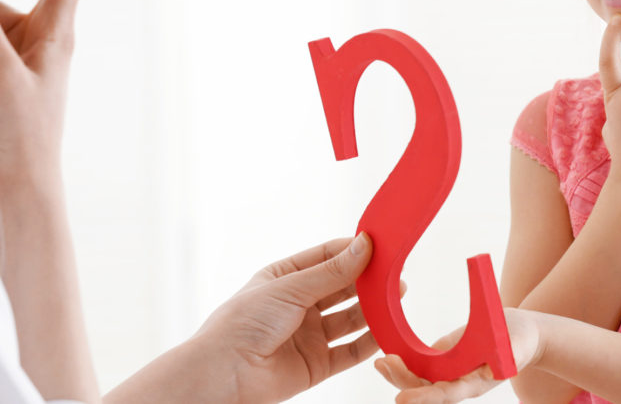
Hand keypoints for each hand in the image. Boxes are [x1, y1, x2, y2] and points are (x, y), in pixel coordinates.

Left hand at [188, 234, 378, 403]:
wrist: (223, 375)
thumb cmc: (243, 323)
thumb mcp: (290, 288)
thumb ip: (332, 272)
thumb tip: (365, 245)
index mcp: (285, 278)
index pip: (327, 257)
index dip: (353, 251)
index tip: (381, 244)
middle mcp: (299, 305)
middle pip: (342, 288)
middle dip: (368, 280)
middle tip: (395, 273)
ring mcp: (309, 335)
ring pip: (350, 318)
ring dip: (373, 309)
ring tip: (397, 297)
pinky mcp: (316, 365)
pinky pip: (350, 351)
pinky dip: (370, 342)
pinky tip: (387, 330)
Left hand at [375, 308, 541, 403]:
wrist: (520, 335)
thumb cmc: (521, 340)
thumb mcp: (517, 345)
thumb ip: (508, 356)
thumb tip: (496, 369)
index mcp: (474, 384)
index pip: (446, 394)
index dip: (424, 398)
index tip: (402, 399)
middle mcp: (458, 383)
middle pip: (426, 388)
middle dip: (403, 381)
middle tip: (383, 364)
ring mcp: (449, 374)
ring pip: (419, 380)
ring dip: (398, 374)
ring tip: (379, 362)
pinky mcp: (444, 361)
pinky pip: (421, 366)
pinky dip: (404, 364)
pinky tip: (387, 356)